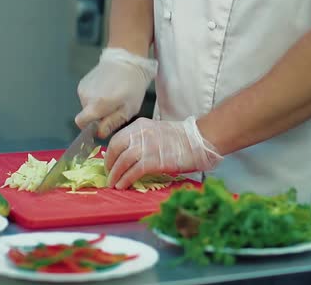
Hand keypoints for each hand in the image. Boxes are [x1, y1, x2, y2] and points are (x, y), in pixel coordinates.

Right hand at [75, 48, 156, 137]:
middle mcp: (86, 96)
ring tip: (112, 97)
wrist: (126, 59)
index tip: (102, 125)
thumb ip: (112, 123)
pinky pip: (87, 97)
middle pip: (86, 115)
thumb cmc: (132, 85)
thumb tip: (100, 134)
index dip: (90, 127)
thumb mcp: (128, 109)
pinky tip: (107, 89)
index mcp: (97, 104)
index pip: (81, 123)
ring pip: (86, 106)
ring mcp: (83, 88)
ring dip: (97, 106)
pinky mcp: (83, 82)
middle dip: (97, 116)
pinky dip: (95, 97)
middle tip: (114, 108)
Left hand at [105, 117, 223, 188]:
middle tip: (109, 175)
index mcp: (140, 126)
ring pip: (122, 161)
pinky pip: (134, 171)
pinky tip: (123, 185)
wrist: (201, 139)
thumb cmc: (183, 139)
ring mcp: (147, 146)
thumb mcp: (157, 132)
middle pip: (116, 149)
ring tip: (114, 184)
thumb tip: (128, 156)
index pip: (117, 139)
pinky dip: (126, 179)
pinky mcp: (154, 160)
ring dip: (115, 175)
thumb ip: (142, 140)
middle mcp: (141, 134)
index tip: (109, 163)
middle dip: (110, 164)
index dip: (110, 153)